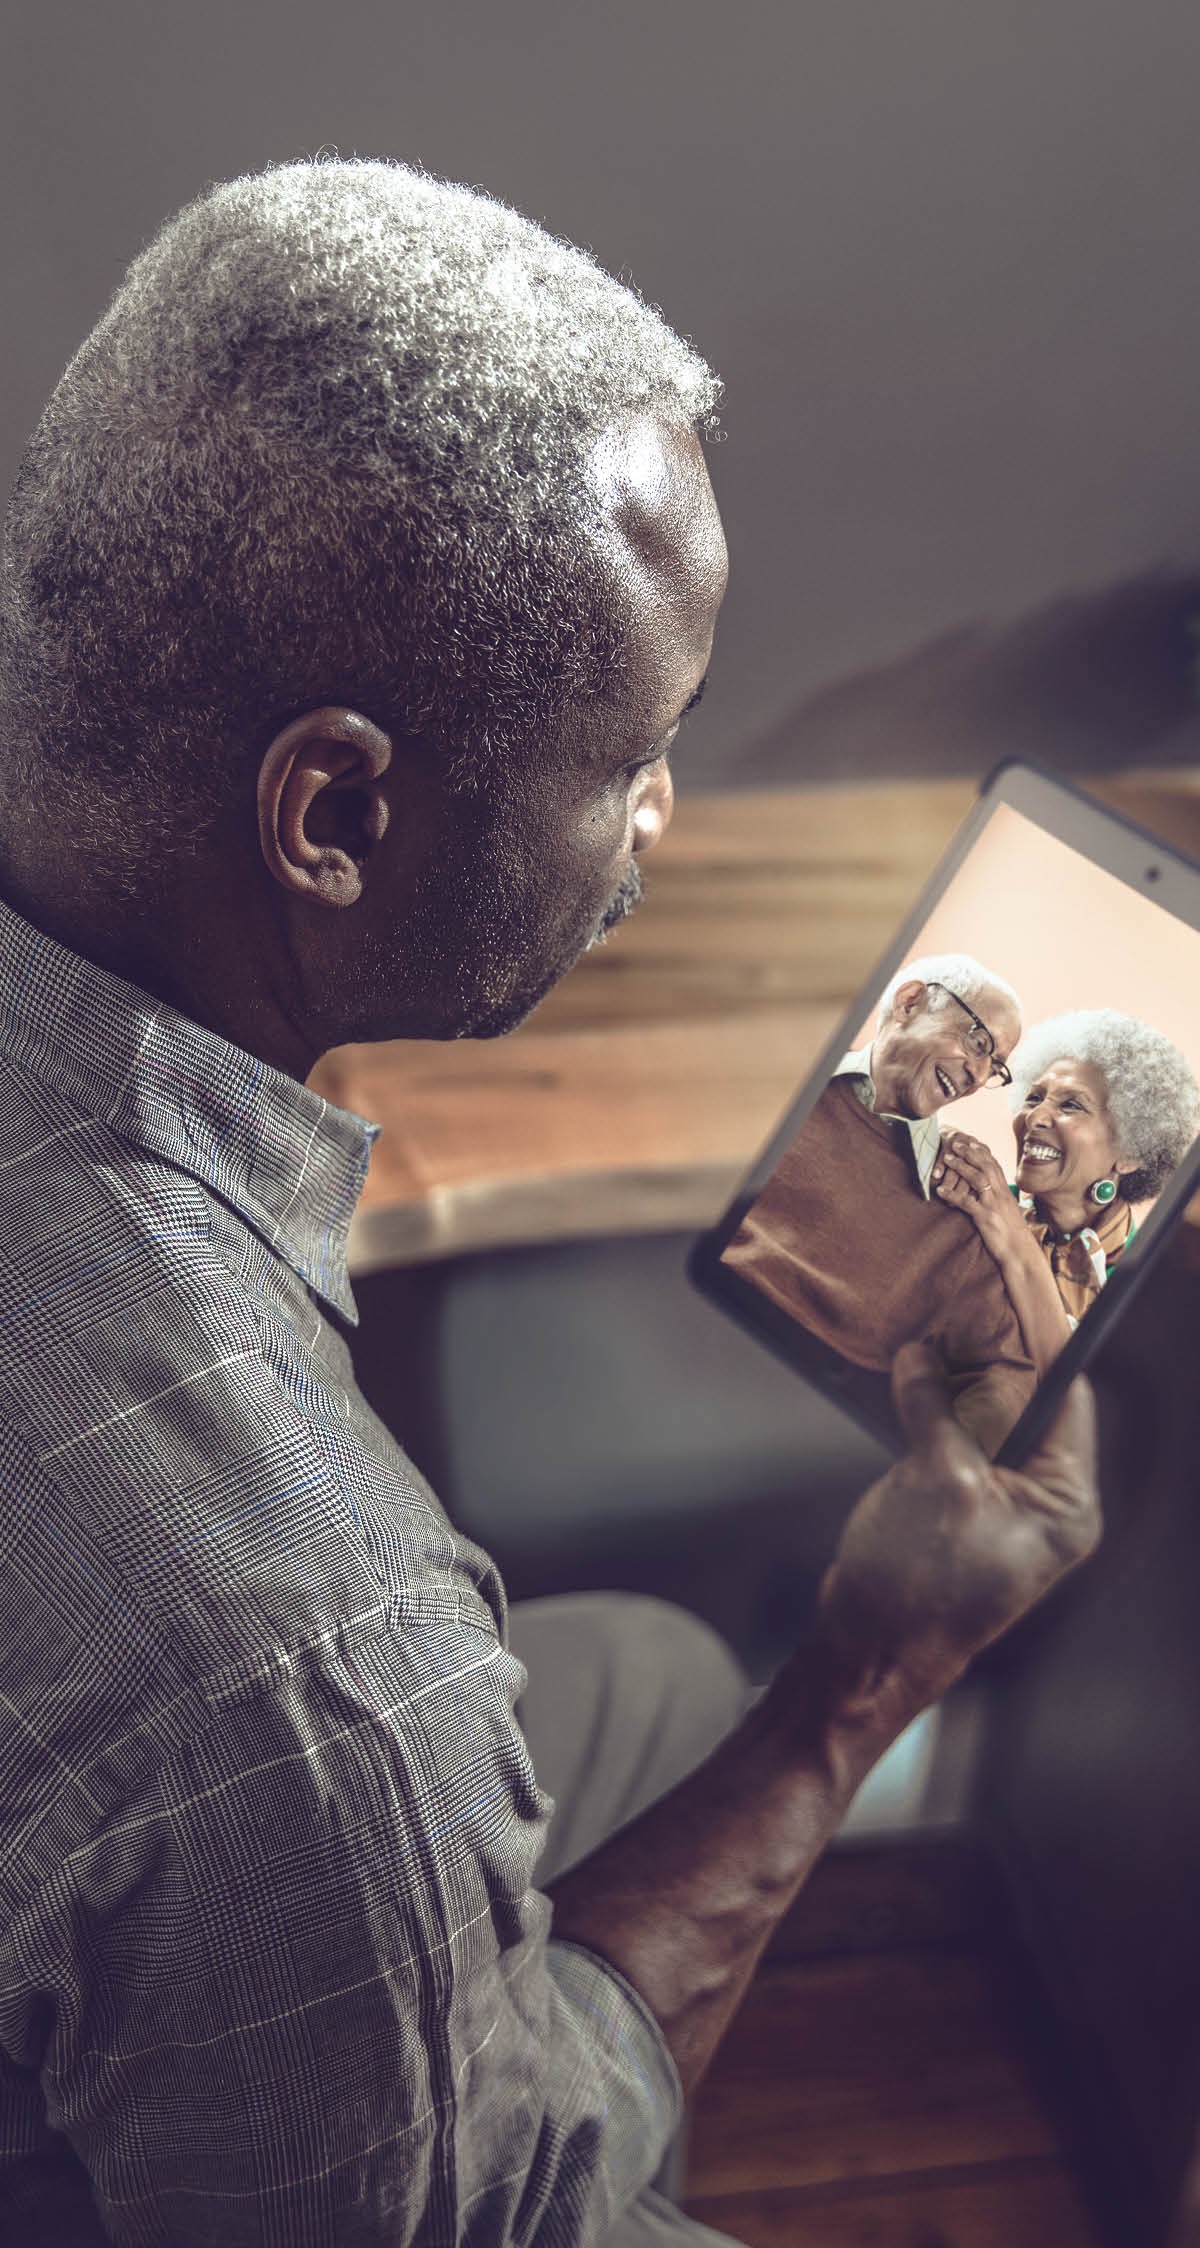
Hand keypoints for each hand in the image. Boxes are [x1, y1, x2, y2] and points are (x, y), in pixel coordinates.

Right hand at [814, 1340, 1099, 1721]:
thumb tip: (922, 1355)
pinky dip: (940, 1415)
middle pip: (1031, 1411)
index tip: (1013, 1302)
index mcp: (1064, 1505)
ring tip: (936, 1342)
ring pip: (990, 1426)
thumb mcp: (935, 1477)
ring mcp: (1004, 1510)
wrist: (867, 1650)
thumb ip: (933, 1407)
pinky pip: (962, 1447)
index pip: (1069, 1403)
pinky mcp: (964, 1510)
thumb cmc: (916, 1588)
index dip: (1040, 1349)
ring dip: (961, 1388)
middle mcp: (1045, 1507)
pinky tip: (916, 1385)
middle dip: (994, 1364)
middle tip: (964, 1315)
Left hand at [932, 1132, 1019, 1252]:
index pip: (994, 1165)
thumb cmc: (1012, 1235)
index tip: (971, 1142)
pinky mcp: (985, 1218)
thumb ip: (997, 1201)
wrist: (1020, 1253)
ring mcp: (994, 1205)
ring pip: (978, 1179)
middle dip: (970, 1153)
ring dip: (961, 1167)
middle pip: (986, 1166)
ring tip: (946, 1158)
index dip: (982, 1152)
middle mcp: (1001, 1195)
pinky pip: (967, 1202)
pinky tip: (940, 1190)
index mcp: (1006, 1192)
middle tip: (955, 1143)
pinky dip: (952, 1194)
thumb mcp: (1007, 1213)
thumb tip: (985, 1194)